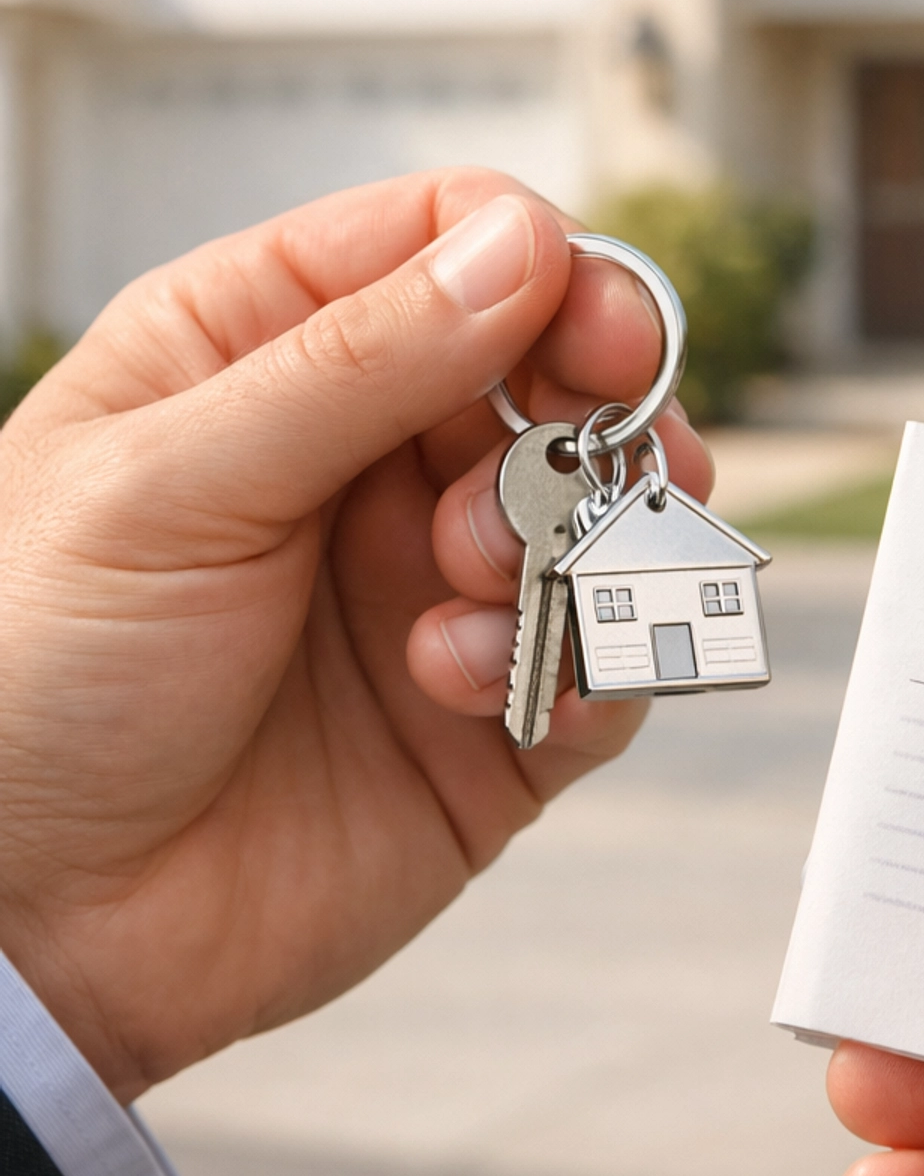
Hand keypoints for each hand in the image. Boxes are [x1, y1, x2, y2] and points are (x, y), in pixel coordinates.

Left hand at [0, 169, 710, 1104]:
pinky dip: (588, 664)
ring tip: (480, 588)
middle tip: (581, 465)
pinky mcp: (495, 723)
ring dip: (581, 541)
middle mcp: (367, 459)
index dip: (545, 268)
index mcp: (262, 352)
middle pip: (559, 372)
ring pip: (608, 514)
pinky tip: (466, 687)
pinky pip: (613, 666)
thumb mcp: (167, 488)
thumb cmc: (34, 681)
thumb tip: (522, 245)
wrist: (31, 930)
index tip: (594, 331)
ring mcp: (437, 589)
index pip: (447, 246)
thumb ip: (353, 364)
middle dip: (587, 416)